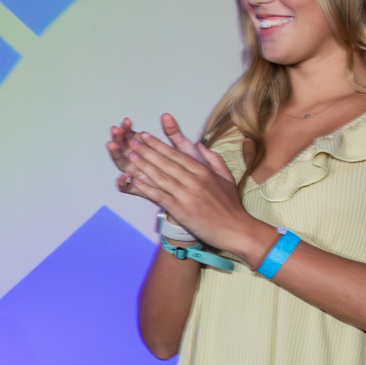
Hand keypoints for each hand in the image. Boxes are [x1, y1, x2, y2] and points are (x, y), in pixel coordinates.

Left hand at [121, 115, 269, 259]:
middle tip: (132, 141)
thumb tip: (199, 145)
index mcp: (203, 172)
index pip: (177, 154)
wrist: (234, 228)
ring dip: (144, 166)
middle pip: (166, 163)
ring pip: (161, 177)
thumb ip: (213, 160)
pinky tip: (135, 181)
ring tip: (131, 156)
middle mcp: (194, 180)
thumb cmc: (230, 204)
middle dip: (147, 150)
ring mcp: (186, 195)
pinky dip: (147, 188)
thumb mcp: (226, 177)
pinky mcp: (180, 210)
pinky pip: (160, 196)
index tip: (146, 136)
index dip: (159, 144)